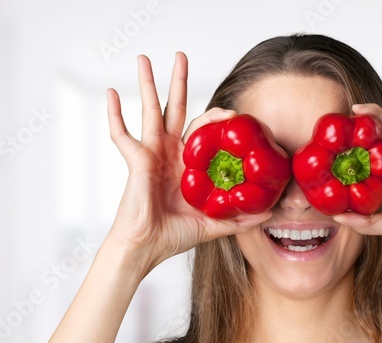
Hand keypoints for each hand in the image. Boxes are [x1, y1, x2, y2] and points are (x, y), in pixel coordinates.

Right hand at [104, 52, 271, 270]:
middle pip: (176, 108)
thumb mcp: (214, 224)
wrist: (146, 247)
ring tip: (145, 58)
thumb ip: (241, 218)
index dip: (217, 119)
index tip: (234, 112)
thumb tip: (270, 212)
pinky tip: (111, 92)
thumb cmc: (173, 235)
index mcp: (186, 163)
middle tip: (182, 56)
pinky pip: (122, 134)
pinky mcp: (137, 160)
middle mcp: (169, 152)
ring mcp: (151, 153)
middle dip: (179, 82)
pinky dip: (114, 114)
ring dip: (148, 83)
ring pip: (150, 110)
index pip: (203, 130)